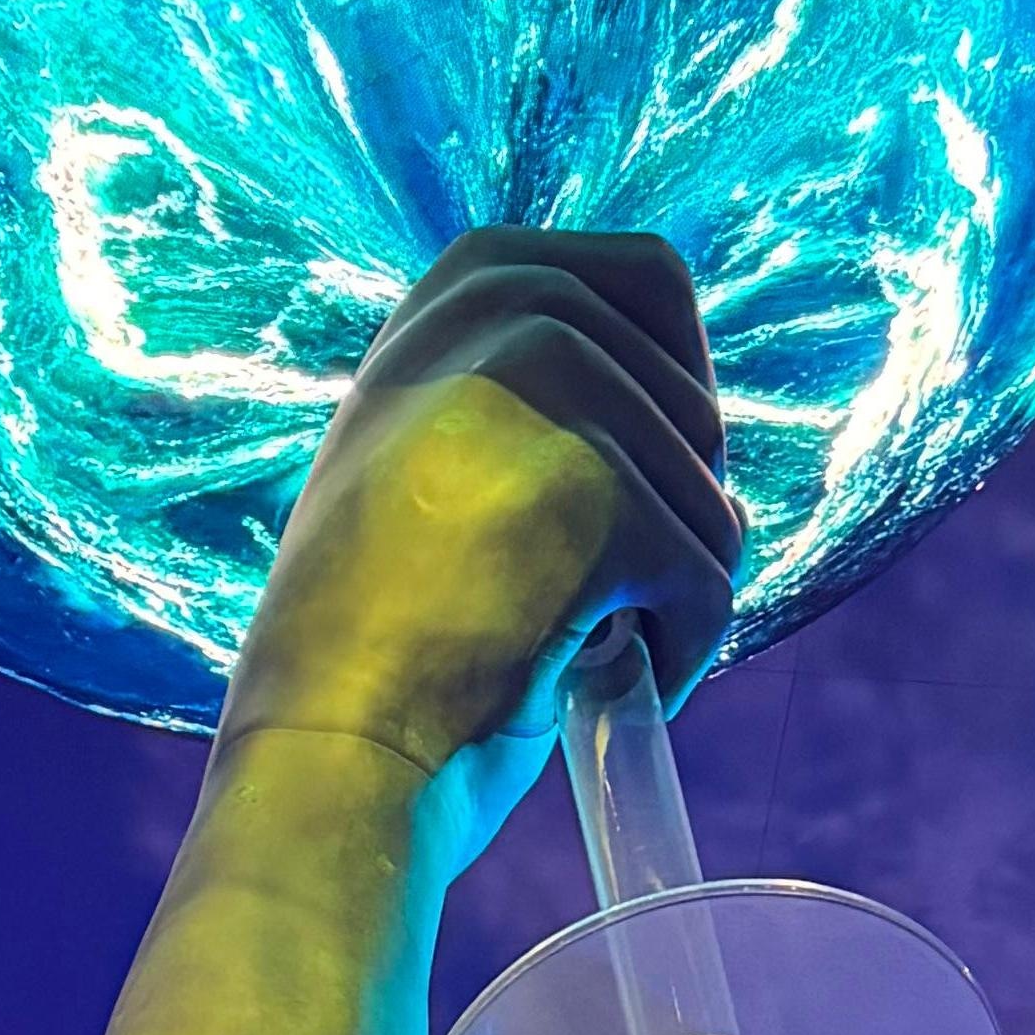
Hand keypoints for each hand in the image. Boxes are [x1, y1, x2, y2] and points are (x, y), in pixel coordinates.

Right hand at [222, 231, 740, 844]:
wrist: (325, 756)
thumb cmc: (372, 653)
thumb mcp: (422, 466)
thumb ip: (521, 409)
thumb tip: (696, 431)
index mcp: (453, 300)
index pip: (645, 278)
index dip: (681, 387)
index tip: (656, 477)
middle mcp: (492, 317)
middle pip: (693, 388)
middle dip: (683, 502)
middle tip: (616, 593)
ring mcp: (538, 396)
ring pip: (708, 494)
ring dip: (675, 592)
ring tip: (584, 652)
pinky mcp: (591, 490)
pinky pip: (707, 579)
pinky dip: (680, 655)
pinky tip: (597, 693)